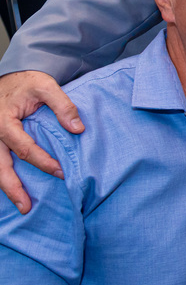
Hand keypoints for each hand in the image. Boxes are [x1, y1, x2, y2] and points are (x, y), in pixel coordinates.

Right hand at [0, 71, 79, 213]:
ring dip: (7, 188)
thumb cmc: (27, 82)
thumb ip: (63, 106)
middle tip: (27, 207)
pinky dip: (4, 178)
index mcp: (4, 122)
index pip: (24, 148)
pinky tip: (14, 191)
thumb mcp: (46, 86)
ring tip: (22, 207)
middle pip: (1, 166)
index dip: (43, 162)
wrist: (9, 77)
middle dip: (14, 188)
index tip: (61, 172)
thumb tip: (78, 129)